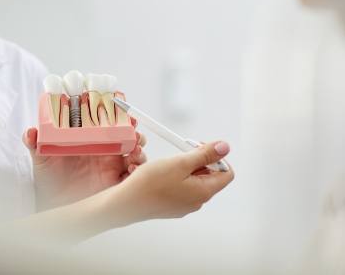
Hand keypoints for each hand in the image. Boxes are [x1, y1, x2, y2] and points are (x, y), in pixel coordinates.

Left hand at [23, 124, 146, 210]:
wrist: (52, 205)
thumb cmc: (48, 179)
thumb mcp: (41, 158)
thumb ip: (35, 143)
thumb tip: (30, 131)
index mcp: (92, 140)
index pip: (110, 123)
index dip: (119, 115)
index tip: (123, 110)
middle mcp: (105, 151)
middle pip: (128, 136)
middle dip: (135, 131)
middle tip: (134, 130)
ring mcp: (112, 166)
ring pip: (134, 153)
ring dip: (139, 148)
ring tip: (135, 149)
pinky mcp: (116, 183)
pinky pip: (132, 175)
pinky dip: (137, 170)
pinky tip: (131, 169)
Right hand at [107, 141, 233, 224]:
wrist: (127, 202)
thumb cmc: (151, 184)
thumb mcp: (180, 162)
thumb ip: (204, 154)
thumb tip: (225, 147)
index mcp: (204, 191)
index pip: (226, 173)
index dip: (217, 157)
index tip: (200, 148)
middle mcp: (197, 201)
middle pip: (210, 176)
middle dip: (200, 160)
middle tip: (183, 151)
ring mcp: (184, 205)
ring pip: (195, 180)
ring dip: (187, 167)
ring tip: (170, 162)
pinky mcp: (172, 205)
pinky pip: (182, 187)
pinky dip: (177, 176)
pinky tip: (163, 172)